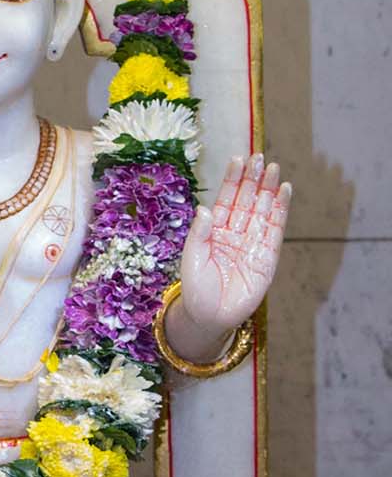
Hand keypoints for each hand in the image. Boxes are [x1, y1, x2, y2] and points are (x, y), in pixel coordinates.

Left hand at [178, 153, 291, 335]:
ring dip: (268, 190)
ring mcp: (252, 244)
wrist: (210, 318)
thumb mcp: (192, 260)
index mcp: (215, 232)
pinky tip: (284, 191)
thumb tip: (205, 209)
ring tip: (273, 168)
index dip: (233, 180)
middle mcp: (235, 234)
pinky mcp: (267, 257)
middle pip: (246, 200)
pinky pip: (275, 230)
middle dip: (253, 179)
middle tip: (259, 158)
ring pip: (262, 211)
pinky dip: (280, 210)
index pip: (226, 200)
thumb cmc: (196, 291)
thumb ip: (199, 235)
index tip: (238, 159)